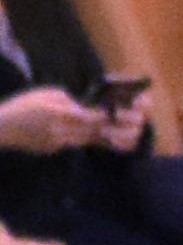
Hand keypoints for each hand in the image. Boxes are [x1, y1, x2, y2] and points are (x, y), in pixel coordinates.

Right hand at [0, 85, 119, 150]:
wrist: (5, 126)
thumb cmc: (25, 105)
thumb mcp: (47, 94)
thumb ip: (68, 100)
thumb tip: (84, 107)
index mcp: (58, 113)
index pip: (88, 118)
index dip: (101, 116)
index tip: (109, 112)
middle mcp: (59, 130)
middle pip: (88, 132)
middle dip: (100, 128)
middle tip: (110, 123)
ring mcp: (55, 143)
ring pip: (81, 141)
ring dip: (92, 136)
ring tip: (100, 129)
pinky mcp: (52, 150)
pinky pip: (69, 144)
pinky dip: (76, 139)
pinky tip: (78, 134)